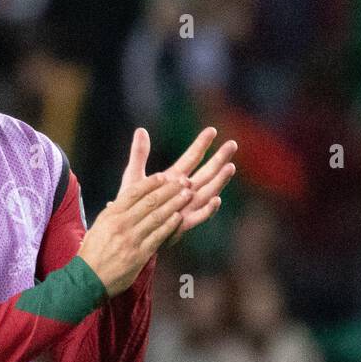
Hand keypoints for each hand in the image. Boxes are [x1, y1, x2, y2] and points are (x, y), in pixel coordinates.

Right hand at [77, 168, 194, 296]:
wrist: (87, 280)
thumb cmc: (91, 254)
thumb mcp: (97, 228)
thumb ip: (111, 216)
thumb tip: (117, 204)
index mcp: (110, 215)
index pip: (133, 192)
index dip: (151, 183)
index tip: (163, 176)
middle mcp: (121, 224)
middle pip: (149, 201)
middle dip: (169, 190)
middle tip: (183, 181)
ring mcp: (131, 239)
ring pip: (157, 216)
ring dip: (174, 204)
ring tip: (186, 195)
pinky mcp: (139, 254)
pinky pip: (158, 236)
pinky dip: (170, 226)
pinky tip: (179, 217)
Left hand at [119, 126, 237, 246]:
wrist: (128, 231)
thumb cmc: (132, 204)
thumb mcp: (134, 177)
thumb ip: (139, 155)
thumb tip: (140, 130)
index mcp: (174, 178)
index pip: (192, 158)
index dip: (201, 144)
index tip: (212, 130)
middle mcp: (185, 191)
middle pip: (206, 172)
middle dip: (219, 159)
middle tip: (232, 144)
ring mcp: (186, 207)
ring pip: (208, 191)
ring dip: (219, 180)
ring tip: (230, 167)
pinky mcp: (183, 224)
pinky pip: (199, 216)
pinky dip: (208, 209)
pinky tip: (217, 200)